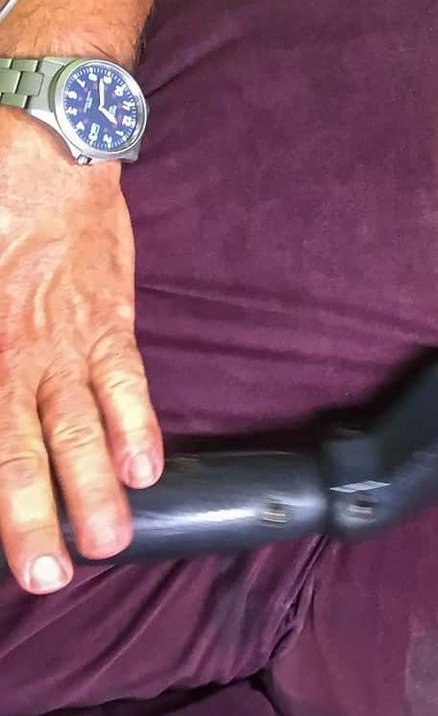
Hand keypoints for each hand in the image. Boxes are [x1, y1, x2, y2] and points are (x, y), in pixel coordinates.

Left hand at [0, 109, 159, 590]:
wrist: (43, 140)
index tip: (4, 542)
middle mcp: (17, 352)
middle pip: (22, 447)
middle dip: (32, 515)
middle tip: (45, 575)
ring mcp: (66, 338)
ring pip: (81, 426)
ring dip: (93, 488)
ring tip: (108, 541)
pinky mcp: (108, 318)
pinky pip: (126, 379)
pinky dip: (137, 424)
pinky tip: (145, 471)